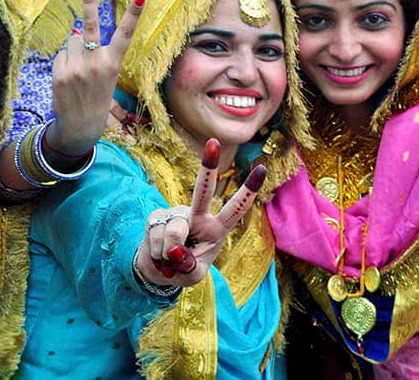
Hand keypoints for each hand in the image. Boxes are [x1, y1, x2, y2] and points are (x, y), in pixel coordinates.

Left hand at [46, 0, 145, 157]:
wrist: (79, 128)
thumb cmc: (96, 100)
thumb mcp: (105, 79)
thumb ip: (93, 54)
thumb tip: (75, 32)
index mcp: (113, 65)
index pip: (126, 35)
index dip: (134, 14)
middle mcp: (96, 64)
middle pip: (90, 26)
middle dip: (89, 0)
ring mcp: (76, 68)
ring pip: (72, 42)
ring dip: (74, 51)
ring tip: (79, 74)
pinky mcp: (60, 73)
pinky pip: (61, 54)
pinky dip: (64, 62)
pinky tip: (68, 80)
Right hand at [135, 138, 266, 287]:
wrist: (158, 271)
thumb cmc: (183, 270)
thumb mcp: (192, 276)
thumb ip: (188, 264)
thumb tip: (174, 247)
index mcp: (216, 228)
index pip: (236, 208)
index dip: (248, 190)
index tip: (261, 168)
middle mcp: (197, 215)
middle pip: (203, 190)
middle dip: (208, 167)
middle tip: (212, 142)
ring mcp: (176, 212)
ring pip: (175, 228)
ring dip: (169, 252)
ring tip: (169, 260)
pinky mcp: (157, 215)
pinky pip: (157, 234)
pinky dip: (157, 252)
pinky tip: (159, 254)